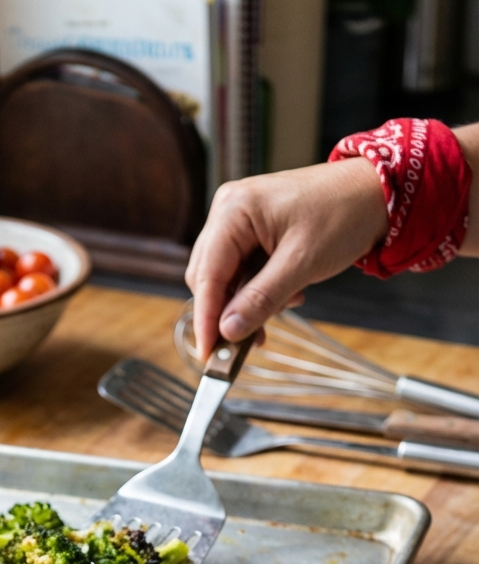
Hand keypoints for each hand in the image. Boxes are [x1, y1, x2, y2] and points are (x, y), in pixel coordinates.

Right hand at [185, 159, 387, 360]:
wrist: (375, 192)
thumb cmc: (343, 214)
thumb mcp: (302, 263)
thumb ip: (261, 299)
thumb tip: (228, 331)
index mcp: (234, 210)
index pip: (206, 274)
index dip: (206, 318)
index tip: (208, 354)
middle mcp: (228, 212)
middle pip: (208, 278)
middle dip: (228, 312)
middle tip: (249, 342)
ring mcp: (239, 222)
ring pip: (225, 279)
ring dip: (246, 304)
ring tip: (283, 307)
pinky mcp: (252, 232)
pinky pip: (242, 272)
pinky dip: (258, 292)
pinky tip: (286, 295)